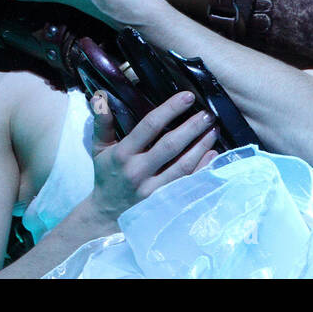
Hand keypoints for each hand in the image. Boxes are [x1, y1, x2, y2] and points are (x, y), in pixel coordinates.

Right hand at [85, 90, 218, 222]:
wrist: (108, 214)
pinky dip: (203, 168)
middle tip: (207, 114)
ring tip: (213, 129)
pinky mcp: (165, 202)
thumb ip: (102, 123)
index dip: (170, 110)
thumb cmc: (107, 175)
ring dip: (201, 146)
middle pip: (170, 145)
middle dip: (192, 127)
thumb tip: (101, 97)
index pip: (149, 126)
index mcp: (123, 154)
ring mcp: (153, 189)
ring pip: (183, 165)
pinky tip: (212, 153)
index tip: (187, 97)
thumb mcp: (99, 148)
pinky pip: (188, 183)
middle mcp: (138, 171)